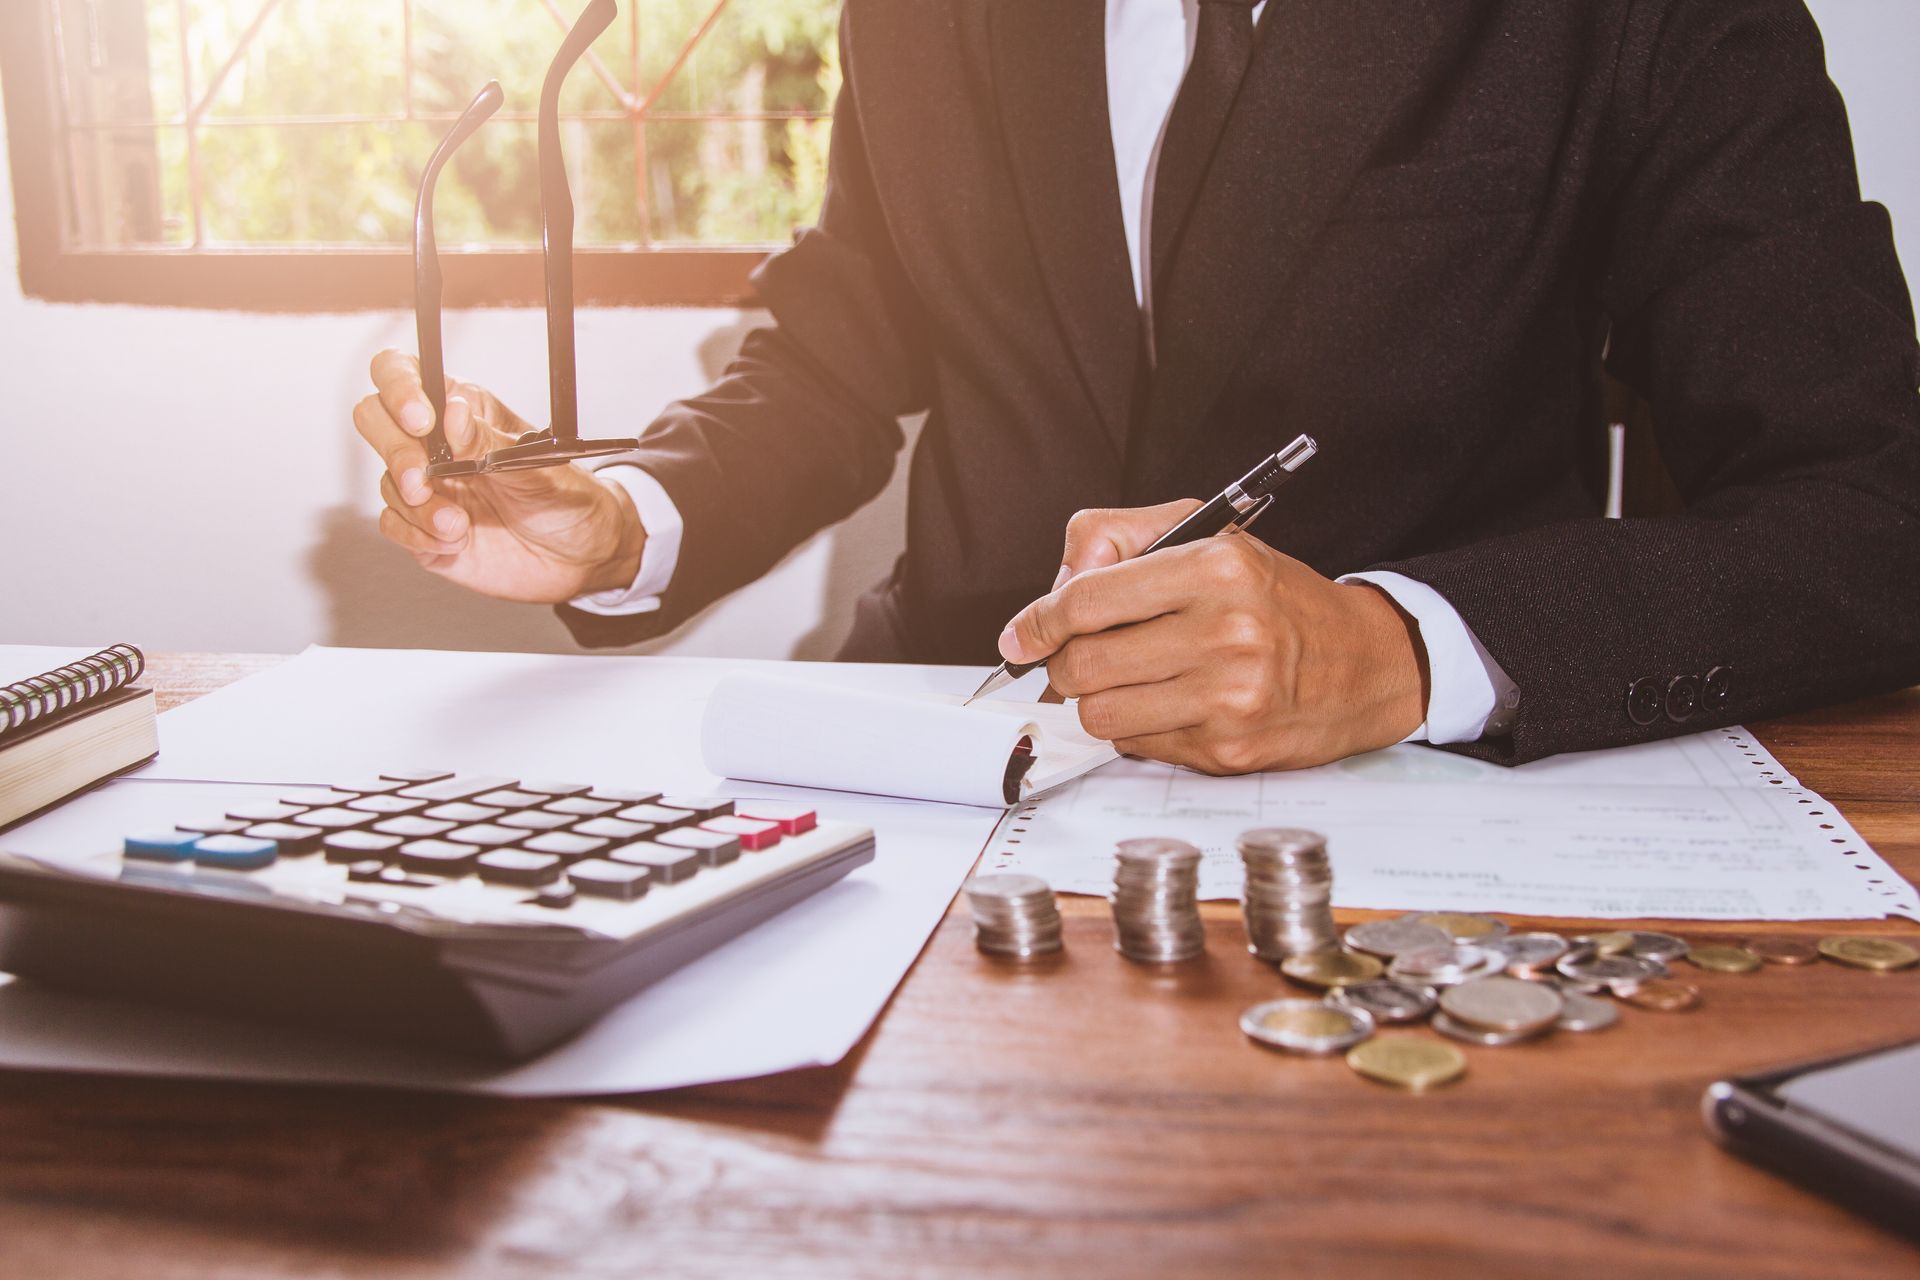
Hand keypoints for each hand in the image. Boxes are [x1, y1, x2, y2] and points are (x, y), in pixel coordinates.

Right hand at [353, 349, 644, 603]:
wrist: (582, 557)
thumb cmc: (566, 498)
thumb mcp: (536, 465)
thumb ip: (487, 441)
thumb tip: (451, 409)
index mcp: (462, 411)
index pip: (404, 373)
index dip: (399, 388)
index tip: (421, 420)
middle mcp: (436, 445)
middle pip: (375, 420)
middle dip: (394, 451)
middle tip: (423, 481)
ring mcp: (427, 487)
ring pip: (387, 481)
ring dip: (419, 507)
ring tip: (459, 526)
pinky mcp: (423, 528)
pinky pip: (394, 525)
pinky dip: (417, 536)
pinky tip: (455, 542)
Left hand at [997, 502, 1429, 773]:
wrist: (1364, 663)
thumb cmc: (1277, 598)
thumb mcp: (1209, 536)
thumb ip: (1120, 538)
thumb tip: (1056, 585)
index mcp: (1217, 569)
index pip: (1089, 599)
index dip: (1039, 620)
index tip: (1021, 633)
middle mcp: (1226, 634)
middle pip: (1084, 664)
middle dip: (1064, 663)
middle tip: (1078, 656)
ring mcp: (1228, 699)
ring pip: (1102, 715)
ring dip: (1098, 700)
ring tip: (1128, 679)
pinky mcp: (1228, 750)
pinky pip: (1139, 746)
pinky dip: (1138, 727)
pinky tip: (1170, 704)